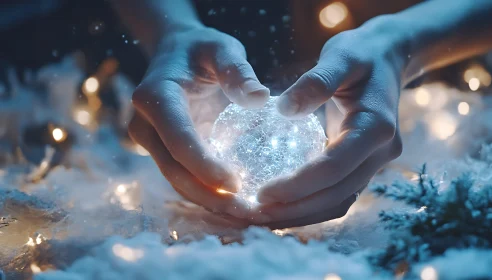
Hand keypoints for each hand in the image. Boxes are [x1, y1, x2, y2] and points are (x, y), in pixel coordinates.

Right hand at [128, 26, 268, 218]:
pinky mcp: (163, 151)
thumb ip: (237, 71)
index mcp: (155, 97)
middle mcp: (145, 124)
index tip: (238, 185)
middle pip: (175, 170)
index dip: (205, 167)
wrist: (175, 53)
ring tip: (245, 214)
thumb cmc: (201, 49)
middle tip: (247, 212)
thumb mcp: (221, 49)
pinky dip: (207, 193)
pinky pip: (184, 177)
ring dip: (209, 201)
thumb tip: (260, 99)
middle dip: (210, 195)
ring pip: (177, 181)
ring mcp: (151, 140)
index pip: (179, 140)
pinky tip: (235, 203)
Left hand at [254, 18, 404, 227]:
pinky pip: (337, 194)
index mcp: (376, 127)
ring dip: (301, 214)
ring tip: (263, 216)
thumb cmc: (360, 54)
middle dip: (295, 210)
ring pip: (338, 202)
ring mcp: (375, 162)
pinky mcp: (364, 165)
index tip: (261, 194)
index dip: (297, 186)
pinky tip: (281, 204)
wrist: (387, 59)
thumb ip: (315, 82)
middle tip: (255, 213)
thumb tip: (282, 109)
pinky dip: (309, 204)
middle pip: (337, 196)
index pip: (334, 168)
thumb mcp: (339, 57)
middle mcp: (381, 152)